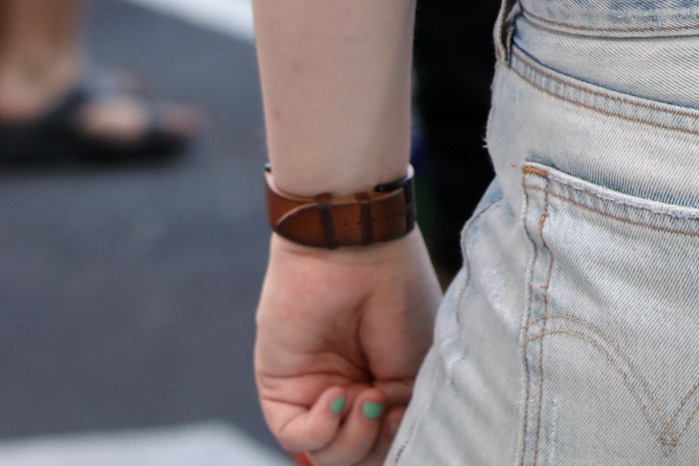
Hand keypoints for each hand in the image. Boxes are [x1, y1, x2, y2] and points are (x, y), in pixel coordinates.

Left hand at [254, 231, 441, 462]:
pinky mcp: (281, 388)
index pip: (386, 445)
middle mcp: (350, 396)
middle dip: (374, 446)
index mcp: (385, 390)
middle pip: (357, 457)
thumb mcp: (417, 366)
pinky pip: (296, 437)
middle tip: (386, 408)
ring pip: (328, 456)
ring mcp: (314, 394)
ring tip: (366, 398)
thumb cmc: (399, 297)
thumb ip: (401, 414)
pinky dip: (320, 429)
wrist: (359, 252)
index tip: (409, 419)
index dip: (398, 445)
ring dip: (350, 440)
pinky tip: (337, 395)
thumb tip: (389, 447)